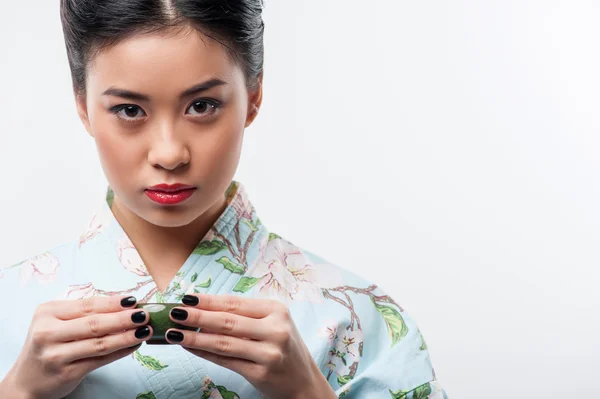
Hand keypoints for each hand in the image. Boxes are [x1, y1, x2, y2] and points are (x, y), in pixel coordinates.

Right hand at [2, 296, 152, 398]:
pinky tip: (133, 345)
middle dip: (123, 319)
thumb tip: (124, 304)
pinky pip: (100, 360)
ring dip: (126, 336)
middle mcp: (48, 333)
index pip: (87, 305)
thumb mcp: (56, 322)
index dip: (113, 303)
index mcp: (47, 313)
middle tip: (144, 315)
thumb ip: (83, 313)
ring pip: (99, 343)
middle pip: (94, 323)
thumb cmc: (48, 345)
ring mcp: (56, 355)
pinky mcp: (66, 373)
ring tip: (145, 330)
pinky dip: (120, 352)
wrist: (27, 381)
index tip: (134, 300)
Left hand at [164, 294, 336, 398]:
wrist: (303, 381)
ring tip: (173, 332)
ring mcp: (269, 352)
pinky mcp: (261, 373)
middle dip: (197, 316)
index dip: (209, 300)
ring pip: (224, 342)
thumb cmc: (282, 347)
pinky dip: (205, 354)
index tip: (187, 297)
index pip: (236, 303)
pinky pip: (226, 361)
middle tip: (174, 312)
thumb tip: (202, 309)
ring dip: (195, 337)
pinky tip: (190, 348)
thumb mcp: (271, 324)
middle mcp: (275, 329)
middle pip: (228, 321)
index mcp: (277, 310)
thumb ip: (243, 316)